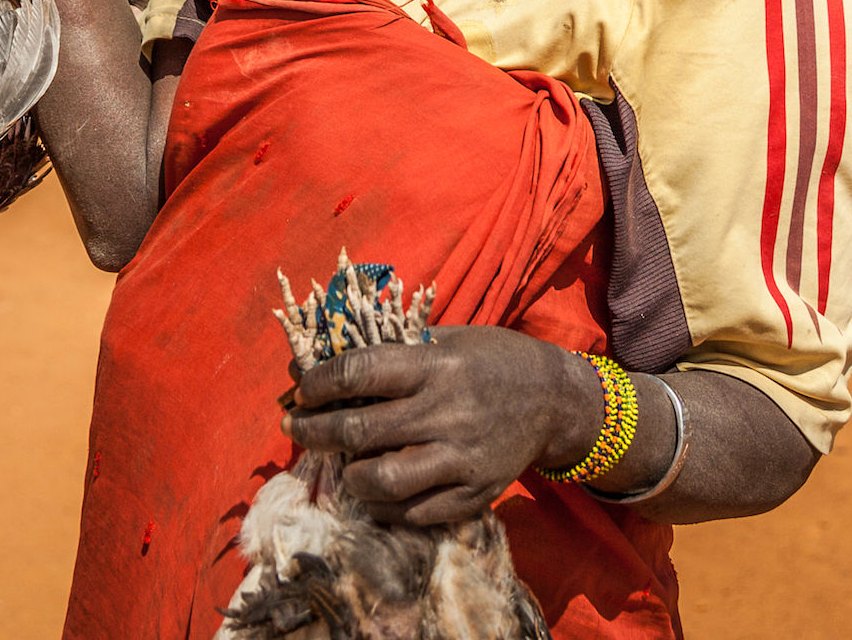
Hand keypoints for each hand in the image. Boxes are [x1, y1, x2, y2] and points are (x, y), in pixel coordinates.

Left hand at [282, 326, 599, 526]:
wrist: (555, 400)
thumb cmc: (491, 359)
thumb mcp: (446, 339)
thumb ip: (390, 350)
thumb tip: (321, 362)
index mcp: (437, 367)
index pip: (359, 373)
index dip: (319, 383)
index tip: (301, 389)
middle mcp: (447, 413)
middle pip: (360, 431)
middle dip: (314, 431)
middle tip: (296, 427)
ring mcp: (462, 459)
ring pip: (382, 481)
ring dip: (348, 475)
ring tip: (340, 464)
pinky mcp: (475, 494)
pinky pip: (413, 513)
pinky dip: (382, 506)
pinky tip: (372, 490)